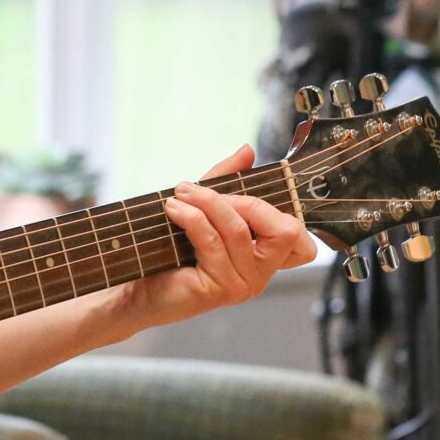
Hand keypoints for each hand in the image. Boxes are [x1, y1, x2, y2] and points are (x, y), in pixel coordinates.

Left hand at [112, 146, 319, 331]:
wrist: (135, 289)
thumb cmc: (171, 251)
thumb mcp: (204, 206)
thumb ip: (228, 179)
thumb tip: (248, 151)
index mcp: (265, 257)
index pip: (304, 243)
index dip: (284, 214)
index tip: (243, 197)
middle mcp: (262, 275)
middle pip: (285, 231)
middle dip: (247, 201)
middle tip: (209, 193)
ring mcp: (243, 285)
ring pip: (238, 230)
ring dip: (207, 202)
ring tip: (181, 193)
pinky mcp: (219, 289)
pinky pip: (212, 241)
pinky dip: (191, 217)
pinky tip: (173, 209)